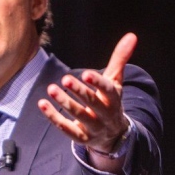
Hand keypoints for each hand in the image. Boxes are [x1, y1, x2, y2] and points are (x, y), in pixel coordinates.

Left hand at [37, 33, 136, 153]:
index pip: (108, 91)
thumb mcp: (116, 81)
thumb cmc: (110, 101)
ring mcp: (94, 128)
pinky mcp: (82, 138)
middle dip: (79, 91)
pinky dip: (53, 117)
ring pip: (79, 116)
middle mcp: (106, 115)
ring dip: (65, 103)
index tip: (86, 73)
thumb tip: (132, 35)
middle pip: (93, 104)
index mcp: (114, 99)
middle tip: (65, 79)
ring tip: (51, 88)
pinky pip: (66, 128)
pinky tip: (42, 104)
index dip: (98, 83)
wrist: (113, 135)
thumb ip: (120, 59)